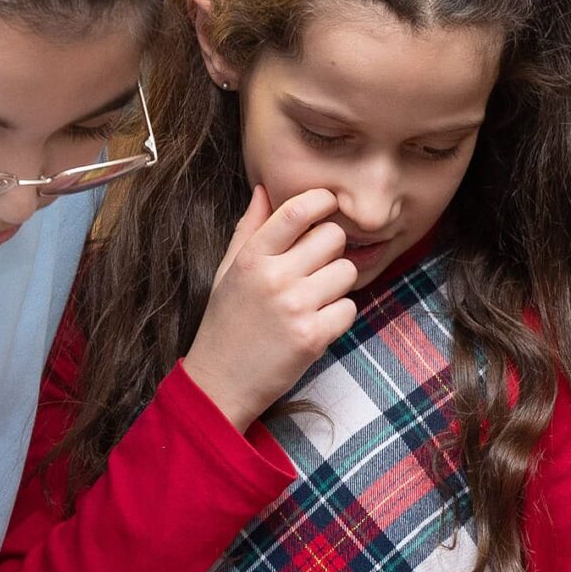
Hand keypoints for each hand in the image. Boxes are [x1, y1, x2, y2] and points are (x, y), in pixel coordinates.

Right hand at [181, 186, 357, 429]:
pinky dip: (339, 316)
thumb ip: (249, 229)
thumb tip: (264, 189)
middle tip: (315, 267)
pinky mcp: (313, 337)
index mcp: (252, 258)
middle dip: (330, 249)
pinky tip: (316, 323)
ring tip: (313, 299)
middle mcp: (274, 278)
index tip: (329, 203)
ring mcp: (296, 308)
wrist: (220, 382)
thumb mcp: (228, 271)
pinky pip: (350, 308)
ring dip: (337, 284)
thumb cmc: (225, 323)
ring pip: (347, 271)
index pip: (297, 210)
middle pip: (333, 237)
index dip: (322, 199)